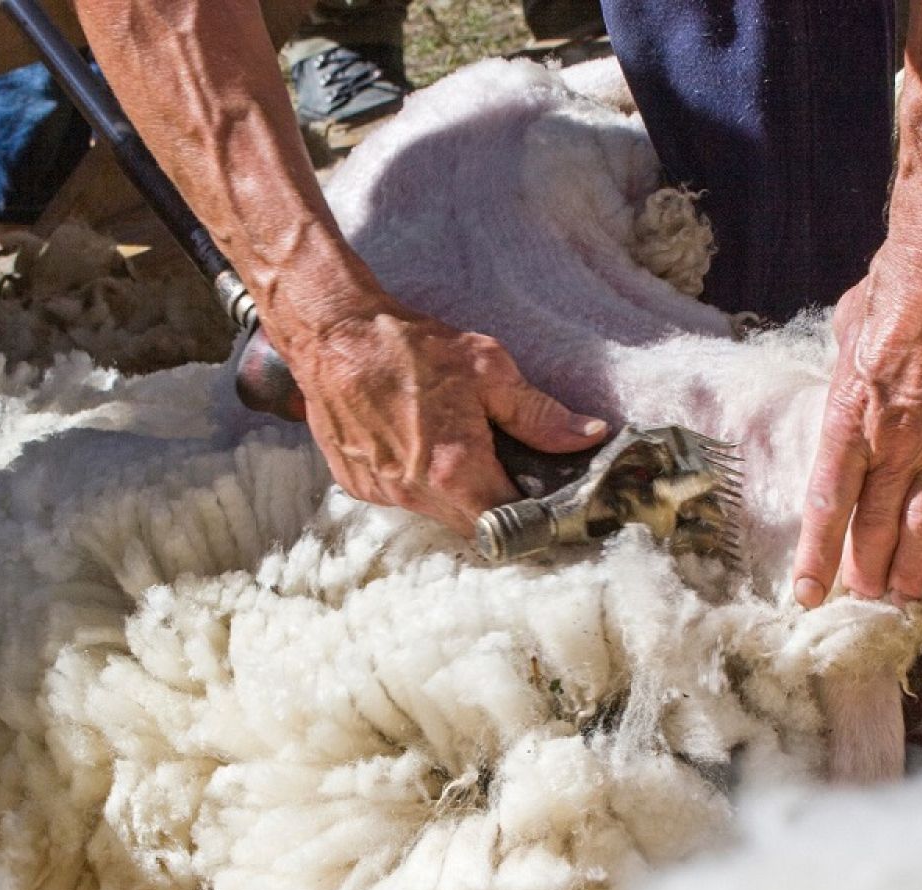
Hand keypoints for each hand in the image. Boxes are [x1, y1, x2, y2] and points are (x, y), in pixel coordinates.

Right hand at [283, 308, 608, 535]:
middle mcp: (416, 494)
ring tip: (460, 447)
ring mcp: (381, 492)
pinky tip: (420, 442)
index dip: (533, 514)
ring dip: (456, 493)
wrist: (332, 333)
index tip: (545, 498)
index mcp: (456, 471)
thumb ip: (540, 415)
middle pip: (474, 525)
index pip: (510, 523)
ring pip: (437, 513)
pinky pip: (403, 497)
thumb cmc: (409, 346)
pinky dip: (420, 481)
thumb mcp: (488, 369)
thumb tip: (589, 436)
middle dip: (496, 504)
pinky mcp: (356, 484)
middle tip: (507, 467)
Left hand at [791, 246, 921, 606]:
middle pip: (877, 525)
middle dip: (868, 570)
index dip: (817, 555)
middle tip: (868, 600)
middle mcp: (896, 442)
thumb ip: (846, 379)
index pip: (828, 505)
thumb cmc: (895, 287)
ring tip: (910, 596)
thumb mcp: (846, 336)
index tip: (810, 594)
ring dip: (918, 565)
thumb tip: (845, 392)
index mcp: (850, 419)